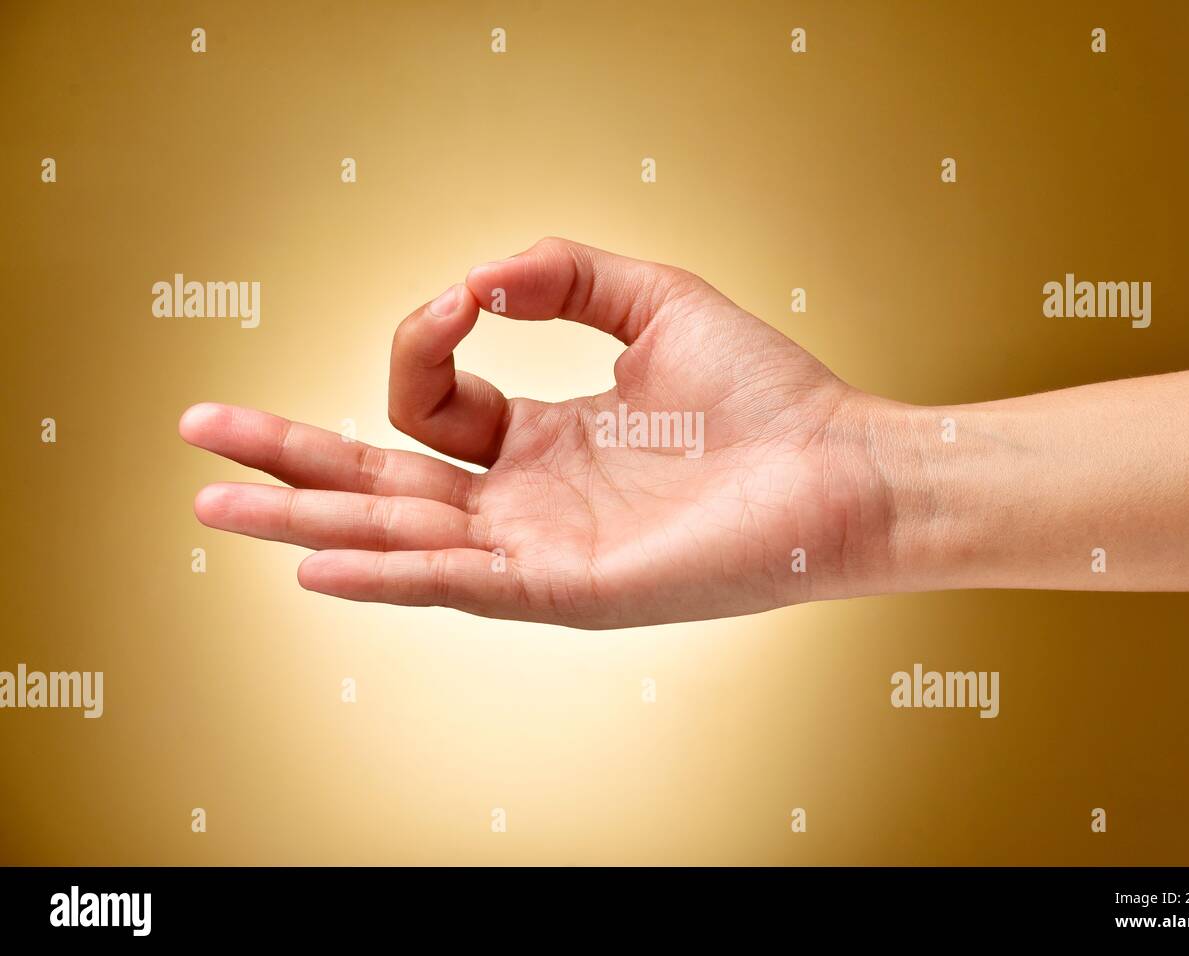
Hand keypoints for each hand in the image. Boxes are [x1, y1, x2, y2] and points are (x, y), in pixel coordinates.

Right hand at [180, 238, 891, 626]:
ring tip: (213, 505)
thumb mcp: (650, 300)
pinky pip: (461, 582)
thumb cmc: (764, 393)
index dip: (424, 335)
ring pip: (399, 536)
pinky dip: (387, 574)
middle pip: (380, 481)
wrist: (841, 466)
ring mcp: (540, 551)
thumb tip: (474, 278)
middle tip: (196, 432)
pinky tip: (316, 567)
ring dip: (304, 521)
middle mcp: (526, 503)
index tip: (468, 295)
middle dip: (287, 458)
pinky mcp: (570, 589)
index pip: (431, 403)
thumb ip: (560, 271)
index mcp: (540, 442)